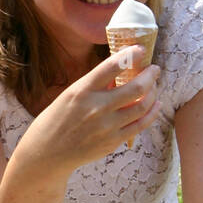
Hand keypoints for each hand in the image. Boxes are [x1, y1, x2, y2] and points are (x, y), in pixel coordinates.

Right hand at [27, 47, 159, 173]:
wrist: (47, 153)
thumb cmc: (56, 120)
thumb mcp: (69, 96)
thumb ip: (93, 86)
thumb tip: (120, 74)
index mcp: (81, 91)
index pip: (111, 66)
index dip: (130, 54)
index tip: (140, 49)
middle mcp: (96, 108)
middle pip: (136, 87)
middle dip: (150, 75)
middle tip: (154, 69)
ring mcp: (106, 127)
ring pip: (142, 106)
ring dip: (153, 92)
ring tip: (154, 86)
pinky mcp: (112, 142)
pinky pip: (140, 125)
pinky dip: (151, 113)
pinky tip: (155, 105)